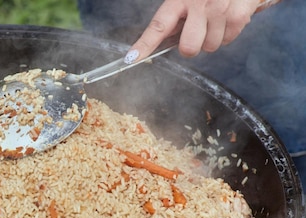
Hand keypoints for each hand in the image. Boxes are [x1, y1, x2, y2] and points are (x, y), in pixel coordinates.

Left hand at [124, 0, 265, 62]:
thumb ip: (177, 16)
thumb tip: (162, 40)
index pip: (158, 26)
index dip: (144, 44)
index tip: (132, 58)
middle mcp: (198, 4)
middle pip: (188, 48)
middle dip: (192, 47)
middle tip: (198, 33)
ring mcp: (218, 10)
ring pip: (210, 47)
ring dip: (213, 38)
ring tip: (217, 19)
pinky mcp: (237, 15)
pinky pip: (228, 40)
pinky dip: (229, 33)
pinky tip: (229, 17)